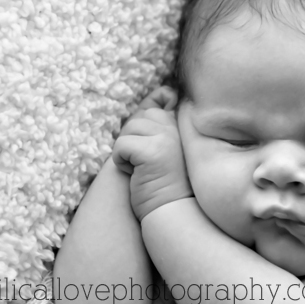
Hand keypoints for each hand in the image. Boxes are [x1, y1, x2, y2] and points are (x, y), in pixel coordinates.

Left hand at [113, 87, 192, 219]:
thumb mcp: (170, 144)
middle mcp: (177, 126)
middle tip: (149, 164)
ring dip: (127, 153)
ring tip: (144, 170)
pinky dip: (121, 163)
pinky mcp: (151, 151)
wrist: (174, 211)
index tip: (153, 148)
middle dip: (135, 141)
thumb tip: (165, 92)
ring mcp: (165, 137)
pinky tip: (137, 176)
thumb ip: (166, 118)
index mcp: (184, 122)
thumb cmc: (170, 182)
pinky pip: (120, 146)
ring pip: (127, 131)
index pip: (159, 100)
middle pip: (139, 117)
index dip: (147, 122)